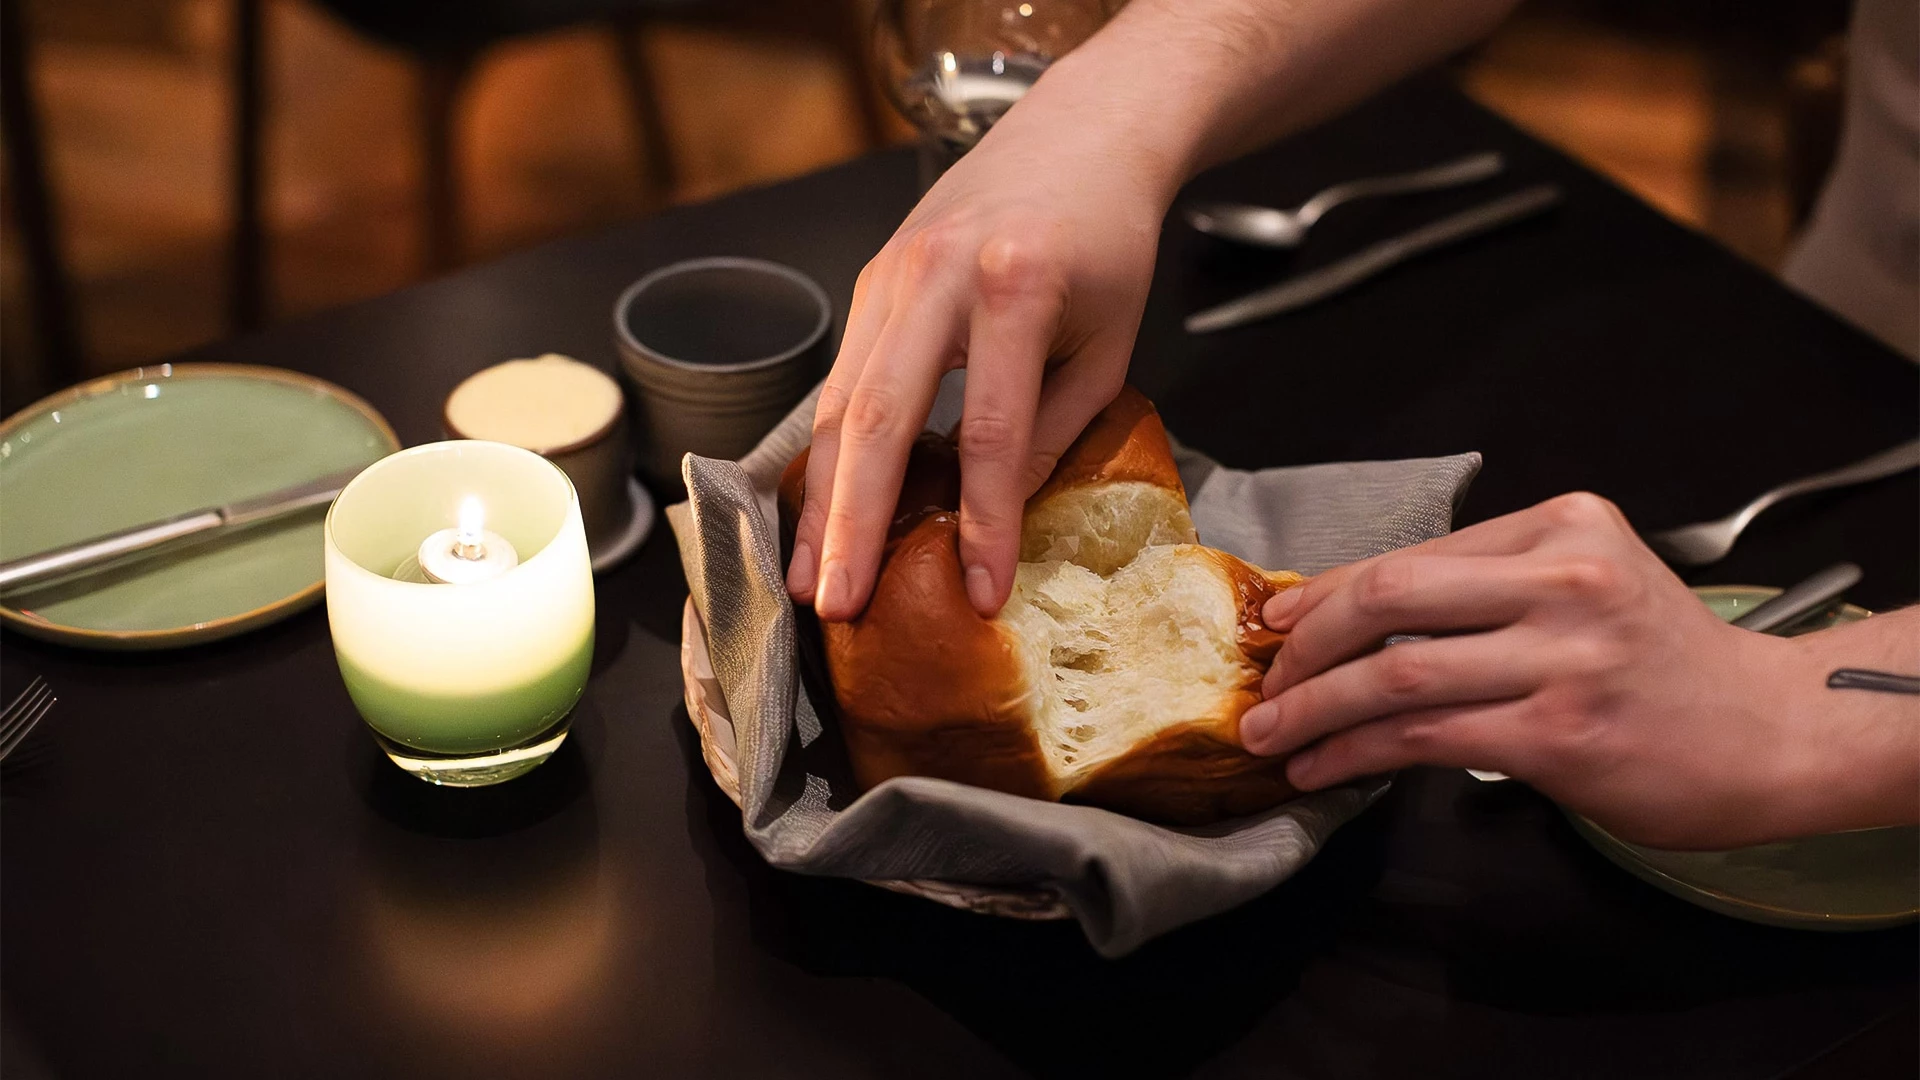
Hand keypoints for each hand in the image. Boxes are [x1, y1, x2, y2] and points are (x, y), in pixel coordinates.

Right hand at [785, 80, 1173, 621]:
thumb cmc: (1107, 240)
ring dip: (821, 500)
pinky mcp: (870, 280)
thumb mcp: (1108, 345)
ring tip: (812, 579)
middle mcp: (937, 275)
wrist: (1081, 135)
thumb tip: (998, 519)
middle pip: (882, 419)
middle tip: (841, 605)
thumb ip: (1053, 431)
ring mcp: (891, 273)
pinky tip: (821, 513)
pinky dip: (828, 454)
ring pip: (840, 403)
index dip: (982, 524)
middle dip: (855, 524)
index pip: (990, 433)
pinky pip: (840, 378)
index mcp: (1014, 286)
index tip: (978, 596)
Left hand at [1239, 493, 1914, 848]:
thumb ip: (1486, 588)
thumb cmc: (1664, 665)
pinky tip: (1323, 767)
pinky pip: (1424, 736)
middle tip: (1265, 680)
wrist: (1770, 732)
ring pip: (1395, 672)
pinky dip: (1357, 754)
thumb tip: (1353, 614)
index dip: (1326, 592)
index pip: (1412, 555)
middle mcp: (1564, 579)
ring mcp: (1564, 656)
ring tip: (1271, 732)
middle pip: (1390, 598)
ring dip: (1313, 707)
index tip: (1276, 623)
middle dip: (1306, 645)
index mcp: (1563, 525)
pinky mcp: (1559, 732)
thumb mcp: (1587, 587)